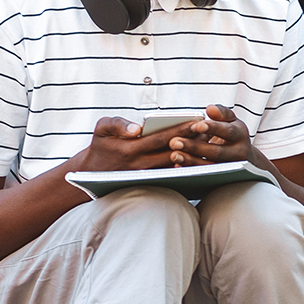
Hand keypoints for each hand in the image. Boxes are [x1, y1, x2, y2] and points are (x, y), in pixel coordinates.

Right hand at [76, 116, 199, 171]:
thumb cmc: (101, 146)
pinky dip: (186, 165)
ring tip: (208, 141)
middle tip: (210, 130)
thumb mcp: (102, 129)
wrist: (93, 172)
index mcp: (130, 150)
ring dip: (192, 154)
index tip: (197, 121)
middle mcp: (140, 165)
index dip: (180, 130)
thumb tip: (137, 127)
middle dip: (192, 141)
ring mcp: (147, 176)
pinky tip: (199, 156)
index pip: (161, 138)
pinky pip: (172, 174)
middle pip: (173, 152)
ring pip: (175, 165)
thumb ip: (118, 124)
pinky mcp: (151, 183)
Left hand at [168, 105, 260, 166]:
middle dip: (195, 147)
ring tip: (173, 155)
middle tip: (175, 142)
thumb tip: (210, 108)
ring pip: (210, 166)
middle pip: (216, 152)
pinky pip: (205, 175)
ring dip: (190, 161)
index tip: (198, 125)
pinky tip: (177, 166)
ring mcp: (230, 167)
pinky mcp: (221, 177)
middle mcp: (239, 153)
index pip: (227, 131)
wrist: (246, 157)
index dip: (213, 128)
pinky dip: (190, 171)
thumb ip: (222, 113)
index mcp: (240, 135)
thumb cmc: (232, 133)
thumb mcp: (231, 121)